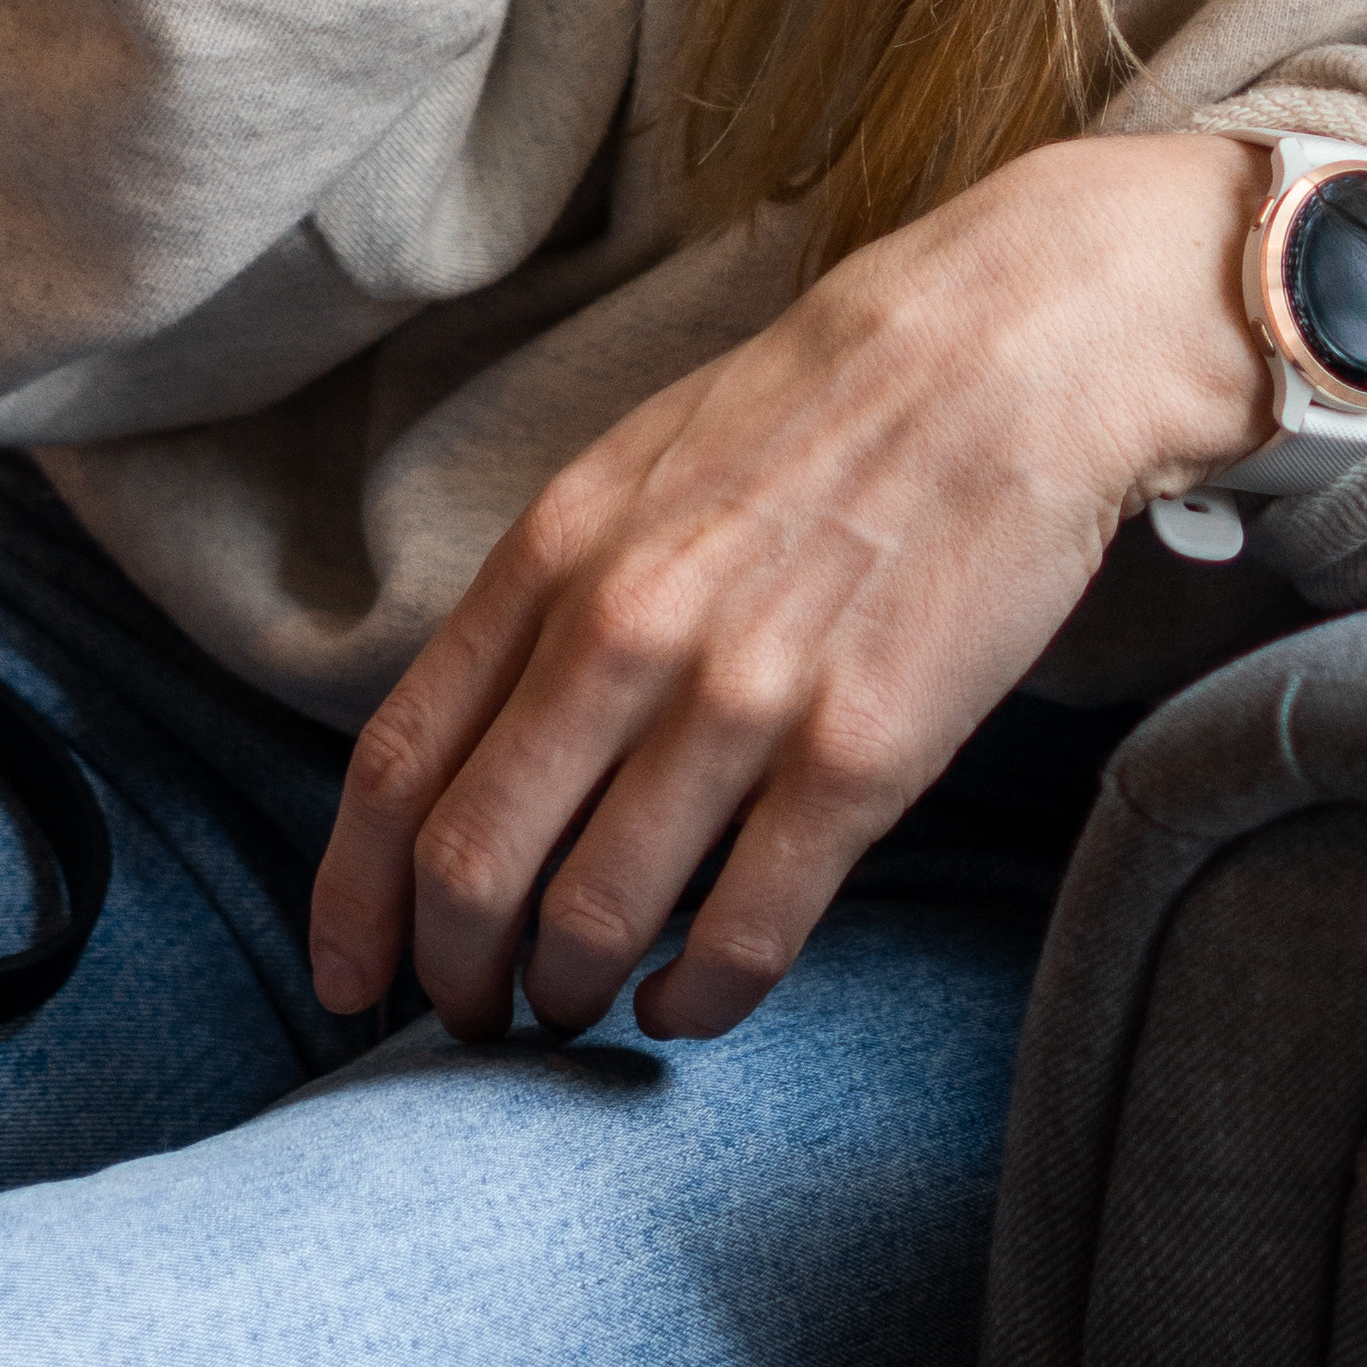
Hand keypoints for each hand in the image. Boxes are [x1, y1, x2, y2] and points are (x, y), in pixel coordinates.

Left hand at [307, 132, 1277, 1045]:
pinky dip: (697, 999)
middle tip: (477, 1016)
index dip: (355, 898)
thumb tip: (486, 742)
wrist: (1014, 350)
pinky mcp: (859, 755)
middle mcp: (624, 630)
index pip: (398, 766)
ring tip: (586, 1004)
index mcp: (556, 552)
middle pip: (471, 867)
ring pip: (592, 920)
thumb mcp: (640, 466)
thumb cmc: (827, 408)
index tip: (352, 973)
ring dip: (570, 994)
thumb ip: (552, 595)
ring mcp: (740, 697)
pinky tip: (691, 1000)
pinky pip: (742, 934)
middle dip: (455, 974)